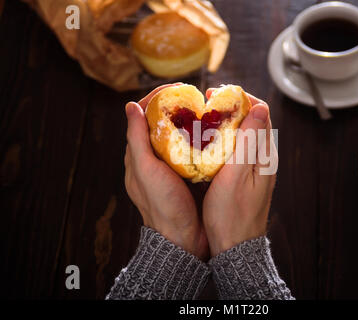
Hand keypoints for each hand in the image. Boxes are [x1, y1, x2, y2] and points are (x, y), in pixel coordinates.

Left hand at [124, 83, 208, 260]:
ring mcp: (171, 166)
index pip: (144, 116)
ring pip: (180, 135)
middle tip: (197, 98)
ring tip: (208, 110)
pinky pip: (193, 150)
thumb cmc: (161, 205)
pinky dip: (202, 138)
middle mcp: (153, 157)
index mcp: (138, 154)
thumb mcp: (146, 170)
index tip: (178, 90)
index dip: (159, 99)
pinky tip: (215, 133)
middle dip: (178, 107)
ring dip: (192, 121)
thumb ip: (137, 140)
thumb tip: (130, 106)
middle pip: (163, 123)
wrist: (182, 238)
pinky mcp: (188, 174)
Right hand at [202, 90, 277, 256]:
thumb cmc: (232, 215)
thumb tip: (260, 109)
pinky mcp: (246, 175)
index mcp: (265, 155)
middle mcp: (264, 158)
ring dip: (228, 121)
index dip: (242, 98)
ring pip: (244, 133)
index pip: (261, 113)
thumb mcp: (237, 176)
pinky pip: (238, 147)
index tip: (219, 95)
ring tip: (205, 117)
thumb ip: (248, 142)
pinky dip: (225, 137)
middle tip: (208, 104)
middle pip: (253, 120)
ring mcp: (255, 167)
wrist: (235, 247)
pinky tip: (208, 140)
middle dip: (233, 107)